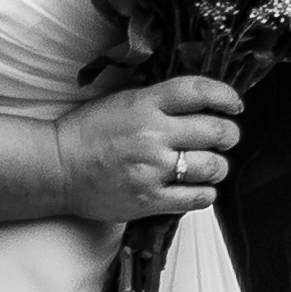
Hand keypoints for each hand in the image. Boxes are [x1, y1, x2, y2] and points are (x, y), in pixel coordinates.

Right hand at [42, 74, 252, 229]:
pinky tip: (198, 187)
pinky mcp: (149, 200)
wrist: (56, 167)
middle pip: (215, 130)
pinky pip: (196, 198)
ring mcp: (152, 170)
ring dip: (219, 165)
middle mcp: (152, 135)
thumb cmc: (88, 133)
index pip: (198, 91)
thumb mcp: (123, 101)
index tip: (234, 103)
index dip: (225, 95)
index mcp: (145, 104)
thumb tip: (200, 100)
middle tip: (226, 137)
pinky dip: (205, 192)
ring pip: (212, 166)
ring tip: (211, 165)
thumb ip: (160, 100)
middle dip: (229, 134)